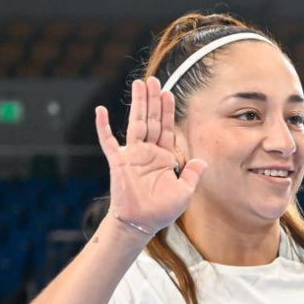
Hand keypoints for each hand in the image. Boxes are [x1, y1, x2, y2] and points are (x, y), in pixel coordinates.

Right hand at [95, 77, 206, 235]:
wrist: (141, 223)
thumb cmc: (162, 210)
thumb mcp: (185, 191)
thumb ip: (193, 174)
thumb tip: (202, 160)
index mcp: (164, 157)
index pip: (167, 128)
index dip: (167, 110)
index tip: (168, 92)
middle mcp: (148, 152)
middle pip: (151, 120)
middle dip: (153, 100)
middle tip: (152, 80)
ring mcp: (132, 155)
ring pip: (136, 124)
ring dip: (137, 104)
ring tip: (139, 84)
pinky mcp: (118, 162)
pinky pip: (109, 141)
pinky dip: (104, 127)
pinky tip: (101, 111)